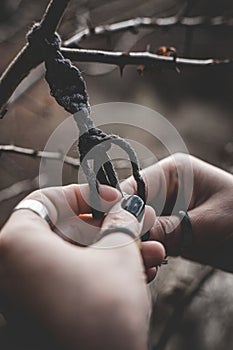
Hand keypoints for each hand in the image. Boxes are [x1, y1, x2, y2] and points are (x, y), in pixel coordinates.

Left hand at [0, 184, 164, 349]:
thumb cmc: (99, 317)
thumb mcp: (118, 254)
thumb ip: (121, 222)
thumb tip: (126, 208)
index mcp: (17, 244)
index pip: (49, 200)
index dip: (85, 195)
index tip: (112, 200)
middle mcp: (12, 270)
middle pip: (65, 230)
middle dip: (110, 227)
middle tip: (136, 224)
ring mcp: (26, 296)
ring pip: (75, 258)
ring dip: (115, 252)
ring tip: (149, 251)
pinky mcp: (43, 315)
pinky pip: (73, 282)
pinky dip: (102, 274)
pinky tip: (138, 273)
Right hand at [122, 153, 232, 272]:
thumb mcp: (209, 221)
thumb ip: (170, 227)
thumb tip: (134, 237)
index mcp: (173, 172)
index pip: (134, 186)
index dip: (119, 207)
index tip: (112, 230)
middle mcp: (165, 189)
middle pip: (131, 208)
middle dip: (126, 229)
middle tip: (126, 252)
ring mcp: (166, 211)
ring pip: (136, 227)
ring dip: (136, 245)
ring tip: (142, 264)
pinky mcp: (169, 231)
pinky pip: (149, 242)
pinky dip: (147, 255)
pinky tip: (150, 268)